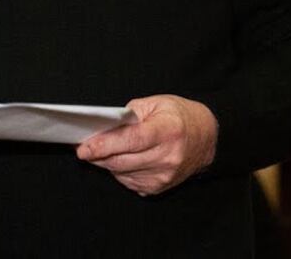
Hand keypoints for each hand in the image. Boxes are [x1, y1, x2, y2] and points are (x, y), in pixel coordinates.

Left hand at [76, 94, 217, 195]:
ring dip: (107, 161)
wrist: (207, 139)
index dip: (105, 144)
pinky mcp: (158, 187)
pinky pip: (127, 180)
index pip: (132, 140)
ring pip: (121, 172)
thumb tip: (104, 127)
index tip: (83, 148)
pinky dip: (119, 169)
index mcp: (168, 131)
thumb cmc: (180, 117)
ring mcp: (163, 176)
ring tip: (103, 148)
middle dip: (98, 154)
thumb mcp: (157, 104)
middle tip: (83, 146)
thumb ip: (130, 113)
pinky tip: (123, 157)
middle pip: (121, 160)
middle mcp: (167, 157)